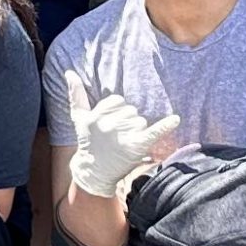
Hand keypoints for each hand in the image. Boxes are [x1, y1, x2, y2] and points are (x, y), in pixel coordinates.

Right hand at [62, 72, 178, 200]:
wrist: (94, 172)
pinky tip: (175, 119)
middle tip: (117, 137)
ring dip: (136, 130)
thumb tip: (69, 72)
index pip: (117, 100)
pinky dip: (166, 126)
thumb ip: (75, 94)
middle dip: (126, 121)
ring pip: (140, 121)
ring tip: (125, 143)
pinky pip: (153, 132)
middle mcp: (108, 124)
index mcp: (96, 115)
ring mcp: (122, 136)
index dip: (116, 111)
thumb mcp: (78, 118)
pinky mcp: (136, 146)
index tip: (110, 123)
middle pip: (130, 110)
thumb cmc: (87, 142)